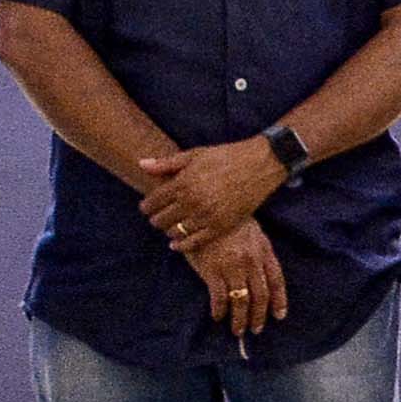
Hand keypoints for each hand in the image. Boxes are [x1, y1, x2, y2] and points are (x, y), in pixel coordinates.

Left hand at [139, 139, 288, 253]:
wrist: (259, 165)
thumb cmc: (225, 157)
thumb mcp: (194, 155)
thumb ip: (166, 163)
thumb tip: (141, 164)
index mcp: (183, 182)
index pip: (153, 202)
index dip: (146, 206)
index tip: (146, 207)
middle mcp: (192, 201)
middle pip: (161, 219)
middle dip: (155, 219)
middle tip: (156, 218)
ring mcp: (207, 216)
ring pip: (176, 232)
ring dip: (168, 231)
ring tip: (169, 228)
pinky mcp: (221, 226)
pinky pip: (195, 242)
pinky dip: (182, 246)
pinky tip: (176, 244)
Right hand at [184, 219, 287, 342]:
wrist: (201, 208)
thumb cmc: (225, 219)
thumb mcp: (252, 231)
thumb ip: (259, 251)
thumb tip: (261, 274)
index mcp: (263, 250)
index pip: (277, 280)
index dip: (279, 300)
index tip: (279, 315)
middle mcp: (251, 261)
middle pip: (261, 295)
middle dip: (259, 316)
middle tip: (256, 329)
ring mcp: (233, 267)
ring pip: (242, 301)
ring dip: (240, 319)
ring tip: (237, 330)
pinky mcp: (212, 271)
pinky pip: (219, 298)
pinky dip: (219, 311)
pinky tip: (217, 317)